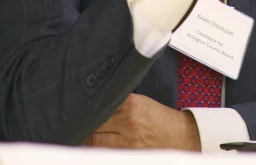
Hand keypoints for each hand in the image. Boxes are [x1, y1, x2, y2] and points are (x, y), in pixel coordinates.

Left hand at [83, 93, 199, 150]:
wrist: (179, 136)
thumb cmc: (158, 117)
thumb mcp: (140, 102)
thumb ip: (119, 102)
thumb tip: (95, 101)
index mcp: (131, 105)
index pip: (100, 105)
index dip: (86, 107)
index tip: (76, 106)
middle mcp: (128, 123)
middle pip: (94, 124)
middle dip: (84, 123)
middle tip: (75, 121)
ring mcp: (127, 142)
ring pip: (94, 141)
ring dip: (86, 137)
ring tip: (82, 133)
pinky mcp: (129, 155)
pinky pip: (105, 152)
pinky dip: (96, 149)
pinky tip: (93, 144)